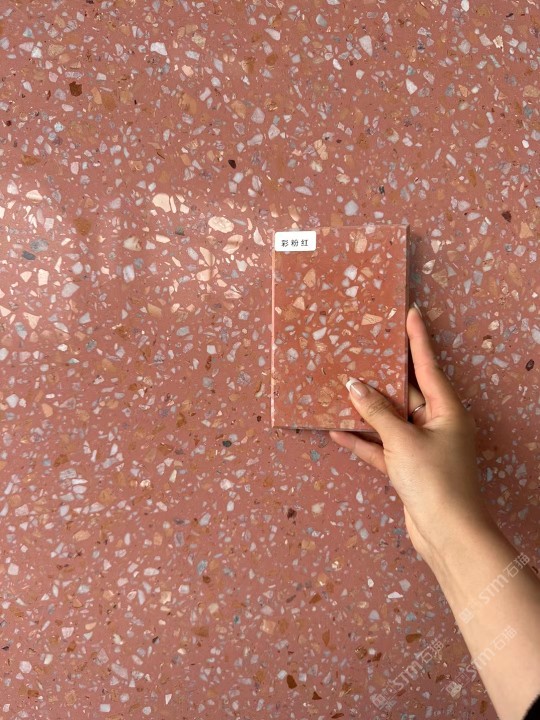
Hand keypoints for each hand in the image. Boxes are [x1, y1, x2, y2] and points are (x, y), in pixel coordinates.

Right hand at [329, 304, 494, 563]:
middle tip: (361, 350)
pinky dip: (362, 440)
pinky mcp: (407, 468)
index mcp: (446, 410)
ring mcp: (421, 447)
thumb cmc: (435, 480)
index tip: (410, 312)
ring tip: (339, 388)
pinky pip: (381, 447)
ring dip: (366, 410)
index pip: (428, 365)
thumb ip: (377, 413)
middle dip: (381, 376)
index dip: (418, 338)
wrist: (447, 534)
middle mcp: (436, 424)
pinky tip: (337, 431)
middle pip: (405, 392)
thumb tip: (354, 386)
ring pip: (389, 420)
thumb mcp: (403, 440)